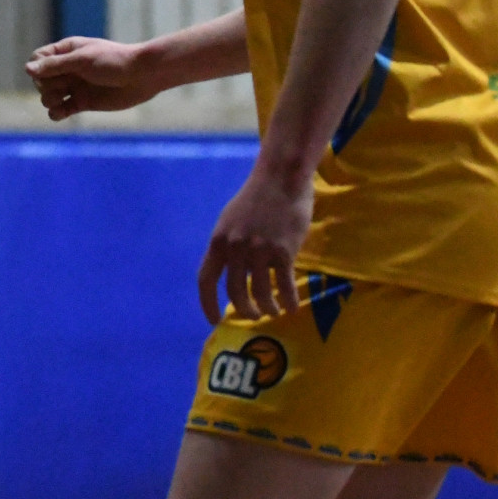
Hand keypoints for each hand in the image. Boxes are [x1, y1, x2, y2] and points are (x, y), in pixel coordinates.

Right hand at [25, 36, 159, 119]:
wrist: (141, 77)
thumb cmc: (113, 62)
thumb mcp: (82, 60)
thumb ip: (55, 65)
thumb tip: (27, 69)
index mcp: (66, 51)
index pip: (37, 59)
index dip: (37, 69)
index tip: (47, 74)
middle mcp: (68, 69)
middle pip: (40, 80)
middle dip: (46, 86)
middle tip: (64, 86)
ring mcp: (74, 86)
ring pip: (47, 96)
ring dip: (50, 100)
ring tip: (64, 100)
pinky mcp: (82, 103)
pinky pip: (60, 111)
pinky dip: (56, 114)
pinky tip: (61, 113)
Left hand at [196, 170, 313, 324]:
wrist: (281, 178)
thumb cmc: (257, 199)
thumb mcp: (231, 221)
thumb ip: (228, 246)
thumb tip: (229, 272)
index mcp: (218, 241)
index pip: (205, 280)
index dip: (207, 304)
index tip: (214, 320)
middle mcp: (235, 248)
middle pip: (234, 292)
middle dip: (245, 310)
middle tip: (253, 317)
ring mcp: (259, 250)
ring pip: (260, 293)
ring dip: (267, 308)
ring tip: (273, 311)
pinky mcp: (283, 251)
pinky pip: (284, 286)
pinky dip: (288, 301)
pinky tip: (292, 307)